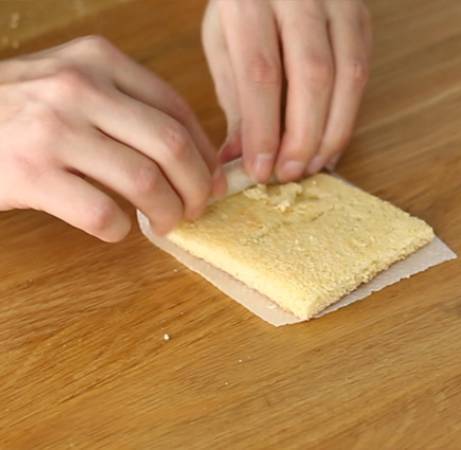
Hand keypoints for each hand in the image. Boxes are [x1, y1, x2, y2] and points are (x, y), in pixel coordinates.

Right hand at [0, 36, 225, 241]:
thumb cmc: (18, 108)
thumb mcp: (71, 82)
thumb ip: (126, 103)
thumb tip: (193, 154)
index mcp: (98, 60)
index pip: (177, 109)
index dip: (205, 153)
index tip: (213, 180)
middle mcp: (79, 88)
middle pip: (171, 146)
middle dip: (198, 187)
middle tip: (198, 208)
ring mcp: (52, 129)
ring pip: (145, 182)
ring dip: (168, 212)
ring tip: (166, 223)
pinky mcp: (29, 173)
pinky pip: (102, 214)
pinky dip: (120, 230)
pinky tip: (116, 228)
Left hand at [202, 0, 370, 181]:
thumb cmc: (245, 5)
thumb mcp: (224, 42)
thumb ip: (235, 100)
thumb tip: (237, 159)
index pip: (261, 72)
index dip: (264, 129)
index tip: (260, 170)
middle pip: (312, 76)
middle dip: (303, 137)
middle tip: (289, 174)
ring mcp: (338, 2)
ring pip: (348, 76)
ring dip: (332, 132)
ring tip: (312, 165)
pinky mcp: (361, 16)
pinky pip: (362, 72)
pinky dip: (348, 116)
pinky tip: (331, 142)